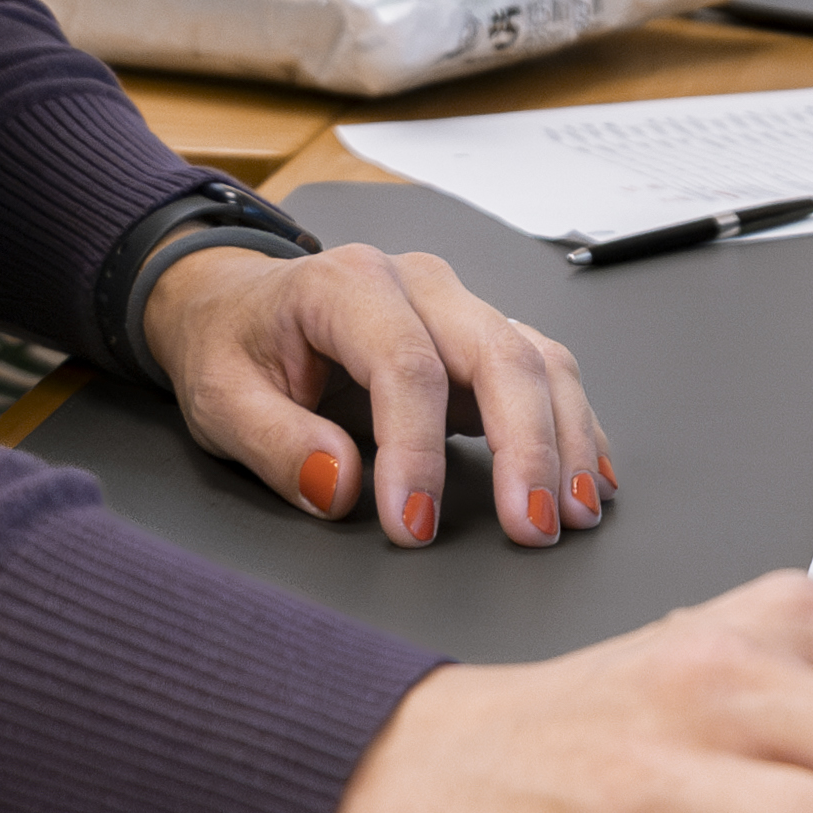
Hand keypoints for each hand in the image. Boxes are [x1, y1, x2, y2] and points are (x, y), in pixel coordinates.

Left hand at [143, 238, 607, 547]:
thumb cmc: (232, 347)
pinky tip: (591, 477)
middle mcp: (418, 283)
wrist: (238, 306)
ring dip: (566, 439)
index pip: (405, 365)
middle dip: (527, 446)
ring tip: (575, 514)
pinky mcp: (479, 338)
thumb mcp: (220, 399)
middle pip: (497, 353)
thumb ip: (276, 443)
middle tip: (533, 529)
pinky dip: (574, 424)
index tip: (413, 527)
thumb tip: (343, 487)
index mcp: (346, 285)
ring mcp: (457, 306)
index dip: (417, 452)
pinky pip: (544, 371)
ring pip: (537, 359)